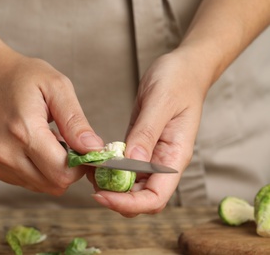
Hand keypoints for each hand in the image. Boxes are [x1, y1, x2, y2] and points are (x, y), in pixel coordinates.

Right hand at [0, 43, 103, 195]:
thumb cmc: (20, 76)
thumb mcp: (56, 86)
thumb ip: (75, 121)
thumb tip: (94, 149)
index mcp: (23, 130)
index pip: (62, 173)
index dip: (81, 165)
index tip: (83, 149)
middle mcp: (3, 153)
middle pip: (53, 185)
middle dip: (67, 169)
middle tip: (65, 142)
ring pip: (40, 186)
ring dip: (50, 169)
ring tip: (44, 140)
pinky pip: (24, 181)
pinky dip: (34, 169)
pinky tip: (29, 145)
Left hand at [89, 49, 209, 216]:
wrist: (183, 68)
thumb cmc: (178, 80)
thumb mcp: (160, 103)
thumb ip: (146, 134)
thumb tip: (131, 163)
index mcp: (175, 156)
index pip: (155, 198)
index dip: (129, 204)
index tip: (102, 195)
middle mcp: (164, 162)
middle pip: (142, 198)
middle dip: (116, 198)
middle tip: (91, 185)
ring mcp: (152, 156)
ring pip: (132, 186)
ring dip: (110, 186)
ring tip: (89, 171)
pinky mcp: (140, 146)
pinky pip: (125, 167)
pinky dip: (109, 169)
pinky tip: (95, 161)